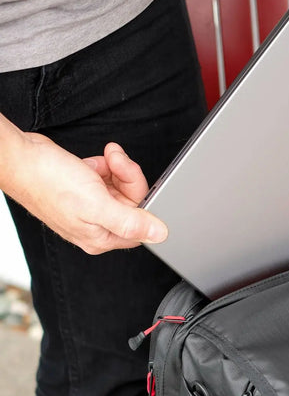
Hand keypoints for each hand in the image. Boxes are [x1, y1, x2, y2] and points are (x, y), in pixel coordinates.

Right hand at [6, 129, 167, 253]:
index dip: (143, 202)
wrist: (21, 159)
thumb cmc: (49, 182)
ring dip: (115, 167)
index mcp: (100, 236)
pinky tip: (92, 162)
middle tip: (117, 161)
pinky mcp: (83, 188)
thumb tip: (160, 235)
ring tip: (105, 158)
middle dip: (126, 176)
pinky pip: (105, 177)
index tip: (134, 183)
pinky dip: (102, 165)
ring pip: (118, 186)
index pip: (139, 226)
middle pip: (131, 202)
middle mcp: (95, 224)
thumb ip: (131, 222)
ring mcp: (88, 206)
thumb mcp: (98, 204)